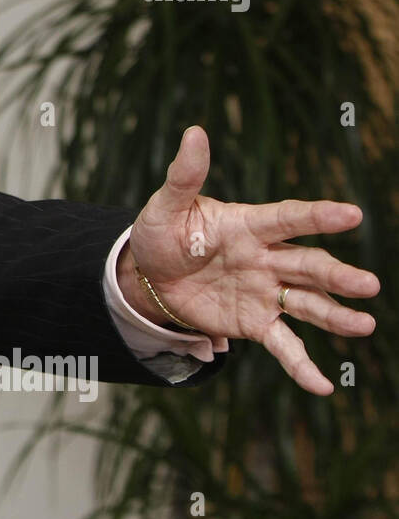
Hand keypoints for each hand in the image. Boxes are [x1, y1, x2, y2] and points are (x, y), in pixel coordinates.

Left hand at [119, 125, 379, 394]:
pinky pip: (284, 345)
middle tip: (368, 285)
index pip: (289, 218)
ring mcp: (265, 292)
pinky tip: (324, 387)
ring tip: (365, 325)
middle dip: (338, 276)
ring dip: (336, 315)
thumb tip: (194, 132)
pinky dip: (302, 366)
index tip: (351, 214)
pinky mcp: (256, 323)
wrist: (149, 276)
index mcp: (249, 225)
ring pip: (307, 304)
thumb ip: (185, 175)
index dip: (318, 216)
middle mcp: (266, 258)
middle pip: (308, 265)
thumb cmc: (163, 233)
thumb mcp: (167, 205)